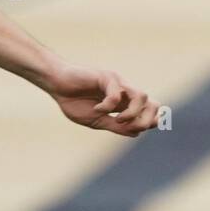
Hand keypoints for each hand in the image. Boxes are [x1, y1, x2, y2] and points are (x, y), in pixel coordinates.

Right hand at [40, 63, 160, 137]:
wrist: (56, 85)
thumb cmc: (73, 101)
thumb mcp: (96, 120)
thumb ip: (115, 126)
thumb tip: (136, 133)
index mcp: (124, 103)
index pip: (150, 110)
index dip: (152, 121)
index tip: (137, 130)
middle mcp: (125, 91)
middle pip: (153, 103)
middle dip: (147, 120)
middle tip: (131, 127)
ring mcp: (118, 83)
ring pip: (141, 96)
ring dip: (132, 113)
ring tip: (117, 120)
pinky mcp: (107, 77)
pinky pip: (116, 95)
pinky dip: (108, 106)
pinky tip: (96, 109)